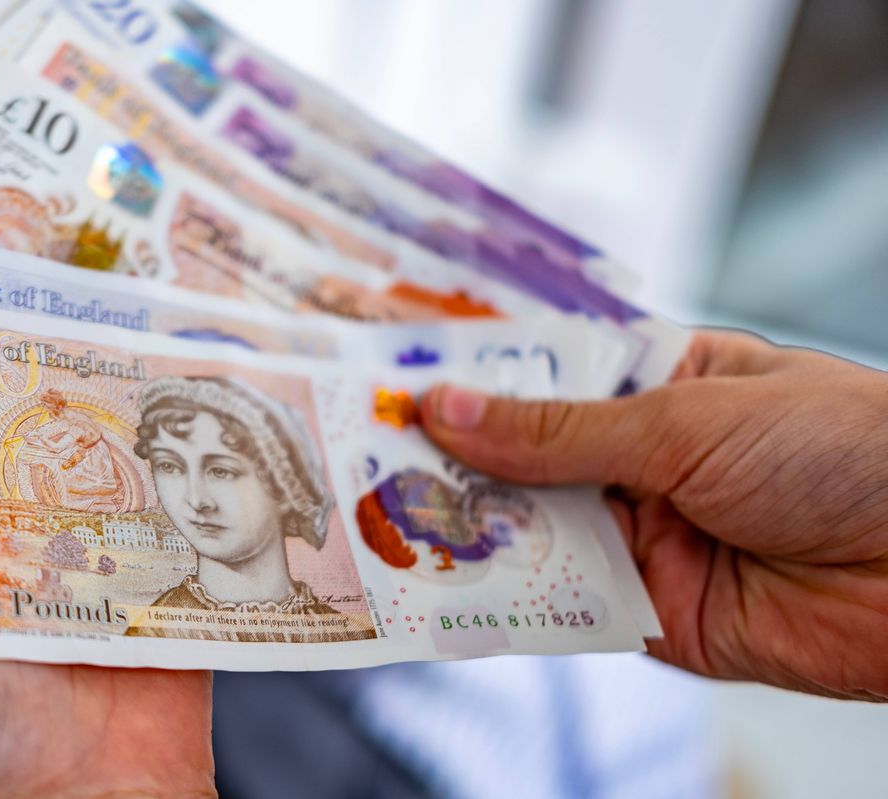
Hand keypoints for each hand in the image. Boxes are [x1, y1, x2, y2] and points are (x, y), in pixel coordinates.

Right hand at [422, 331, 887, 700]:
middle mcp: (638, 458)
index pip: (539, 372)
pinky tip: (445, 584)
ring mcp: (638, 535)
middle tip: (358, 450)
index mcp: (657, 383)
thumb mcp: (688, 420)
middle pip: (519, 455)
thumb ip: (560, 429)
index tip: (385, 374)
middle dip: (447, 455)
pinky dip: (504, 598)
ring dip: (464, 526)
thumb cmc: (842, 450)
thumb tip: (447, 408)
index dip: (465, 373)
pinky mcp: (644, 612)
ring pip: (528, 529)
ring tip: (379, 512)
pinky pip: (557, 603)